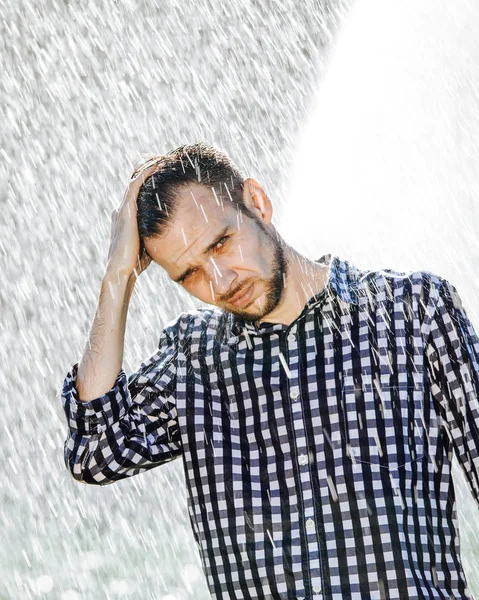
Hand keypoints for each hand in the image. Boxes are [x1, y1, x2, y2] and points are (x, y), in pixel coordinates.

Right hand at [106, 162, 157, 278]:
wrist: (121, 270)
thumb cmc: (136, 262)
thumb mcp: (148, 244)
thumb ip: (155, 235)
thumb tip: (174, 236)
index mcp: (125, 218)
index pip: (137, 195)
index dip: (147, 183)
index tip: (162, 175)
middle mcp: (121, 210)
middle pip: (134, 184)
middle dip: (146, 171)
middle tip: (162, 160)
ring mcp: (123, 209)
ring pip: (134, 181)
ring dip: (146, 168)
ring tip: (160, 158)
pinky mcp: (126, 211)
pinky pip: (135, 186)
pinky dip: (144, 174)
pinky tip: (155, 166)